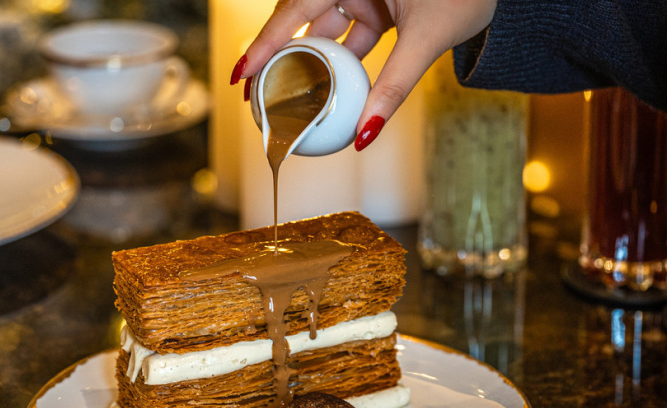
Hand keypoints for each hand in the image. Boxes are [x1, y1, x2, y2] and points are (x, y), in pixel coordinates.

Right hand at [231, 0, 496, 149]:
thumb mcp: (427, 39)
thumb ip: (394, 87)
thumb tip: (365, 136)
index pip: (295, 9)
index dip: (263, 44)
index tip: (240, 74)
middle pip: (299, 18)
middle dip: (276, 56)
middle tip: (254, 93)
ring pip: (321, 28)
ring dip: (306, 62)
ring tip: (285, 97)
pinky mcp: (376, 4)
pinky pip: (346, 34)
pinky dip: (338, 62)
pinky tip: (327, 89)